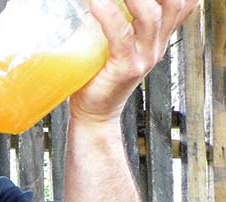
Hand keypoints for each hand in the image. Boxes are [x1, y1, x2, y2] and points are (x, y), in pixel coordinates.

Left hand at [70, 0, 198, 122]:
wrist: (95, 111)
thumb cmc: (101, 75)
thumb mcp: (119, 42)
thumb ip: (121, 20)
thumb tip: (107, 0)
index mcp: (159, 35)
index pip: (184, 2)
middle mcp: (157, 44)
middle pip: (174, 3)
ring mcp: (144, 57)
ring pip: (152, 16)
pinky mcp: (126, 68)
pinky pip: (122, 37)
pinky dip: (109, 16)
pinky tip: (98, 2)